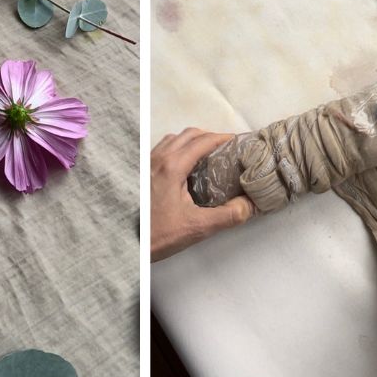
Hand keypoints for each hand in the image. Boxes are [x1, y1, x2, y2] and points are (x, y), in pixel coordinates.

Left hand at [151, 128, 255, 261]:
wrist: (127, 242)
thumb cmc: (155, 235)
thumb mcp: (198, 227)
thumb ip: (228, 215)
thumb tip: (249, 205)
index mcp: (171, 167)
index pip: (203, 141)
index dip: (223, 138)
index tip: (237, 142)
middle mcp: (157, 159)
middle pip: (189, 135)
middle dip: (210, 137)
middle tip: (226, 148)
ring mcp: (147, 163)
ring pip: (174, 139)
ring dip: (192, 141)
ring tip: (208, 154)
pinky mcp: (142, 172)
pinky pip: (162, 149)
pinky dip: (178, 148)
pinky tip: (185, 166)